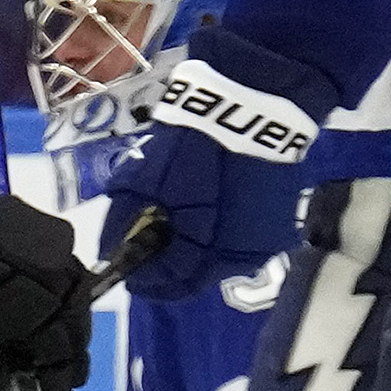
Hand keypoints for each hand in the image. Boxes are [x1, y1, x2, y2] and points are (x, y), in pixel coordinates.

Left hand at [101, 24, 321, 296]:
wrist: (254, 105)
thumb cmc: (192, 145)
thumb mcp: (142, 180)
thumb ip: (124, 223)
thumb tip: (110, 253)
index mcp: (207, 254)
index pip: (170, 285)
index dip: (146, 277)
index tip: (130, 264)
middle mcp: (240, 260)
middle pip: (197, 275)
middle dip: (172, 259)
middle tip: (153, 235)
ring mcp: (265, 241)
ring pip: (221, 258)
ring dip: (199, 246)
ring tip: (183, 217)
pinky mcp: (280, 219)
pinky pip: (243, 238)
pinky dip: (224, 228)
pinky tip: (213, 205)